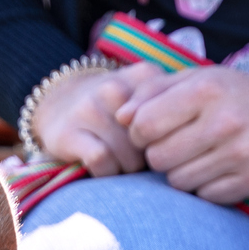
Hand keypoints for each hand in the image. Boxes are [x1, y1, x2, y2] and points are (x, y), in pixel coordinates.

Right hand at [29, 62, 171, 175]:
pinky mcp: (69, 132)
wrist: (58, 105)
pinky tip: (102, 168)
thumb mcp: (147, 98)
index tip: (162, 146)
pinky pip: (101, 161)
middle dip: (148, 161)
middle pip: (151, 145)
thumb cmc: (115, 112)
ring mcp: (90, 108)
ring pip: (128, 158)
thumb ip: (175, 113)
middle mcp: (116, 88)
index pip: (174, 123)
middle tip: (136, 158)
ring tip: (118, 162)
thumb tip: (191, 152)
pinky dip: (106, 173)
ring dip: (126, 170)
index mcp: (144, 76)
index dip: (171, 144)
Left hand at [118, 63, 248, 204]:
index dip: (140, 131)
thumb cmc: (236, 95)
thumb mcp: (197, 79)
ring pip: (180, 182)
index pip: (144, 125)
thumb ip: (153, 92)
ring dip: (182, 173)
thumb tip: (119, 116)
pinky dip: (206, 187)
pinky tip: (220, 169)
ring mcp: (242, 153)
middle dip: (160, 155)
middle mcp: (224, 121)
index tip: (152, 129)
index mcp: (206, 90)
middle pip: (158, 159)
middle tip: (178, 145)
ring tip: (201, 155)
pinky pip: (206, 196)